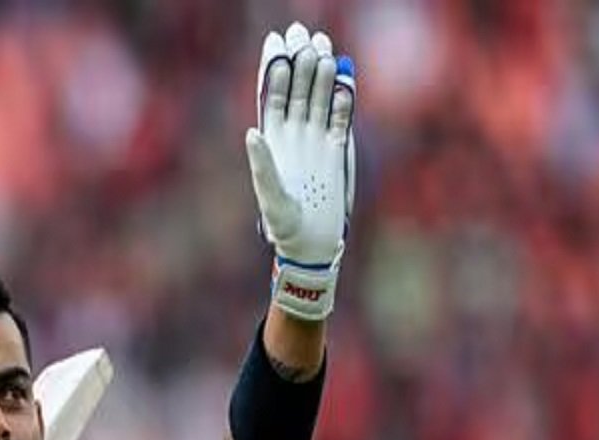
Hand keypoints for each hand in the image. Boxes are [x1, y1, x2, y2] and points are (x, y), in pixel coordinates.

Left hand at [246, 21, 355, 320]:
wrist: (312, 245)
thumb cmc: (285, 228)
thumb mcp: (271, 200)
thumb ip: (262, 167)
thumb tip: (252, 132)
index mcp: (272, 141)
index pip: (271, 96)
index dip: (273, 69)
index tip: (277, 42)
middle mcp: (293, 135)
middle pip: (296, 89)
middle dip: (299, 61)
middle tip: (304, 34)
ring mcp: (316, 140)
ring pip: (319, 97)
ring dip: (322, 73)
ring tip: (324, 47)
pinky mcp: (337, 150)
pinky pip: (340, 117)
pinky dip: (343, 99)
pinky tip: (346, 78)